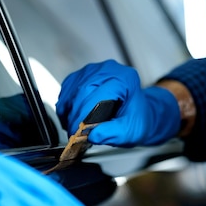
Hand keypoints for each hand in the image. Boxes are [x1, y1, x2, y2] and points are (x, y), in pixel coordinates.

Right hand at [56, 60, 180, 146]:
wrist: (139, 113)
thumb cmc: (136, 119)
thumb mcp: (130, 132)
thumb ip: (112, 134)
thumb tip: (92, 135)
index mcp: (124, 79)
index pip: (95, 93)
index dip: (82, 114)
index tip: (76, 131)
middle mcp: (109, 70)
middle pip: (81, 89)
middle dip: (74, 113)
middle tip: (72, 132)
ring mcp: (96, 70)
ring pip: (72, 88)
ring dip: (68, 108)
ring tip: (71, 125)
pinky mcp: (85, 75)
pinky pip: (68, 87)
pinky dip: (66, 103)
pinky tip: (70, 115)